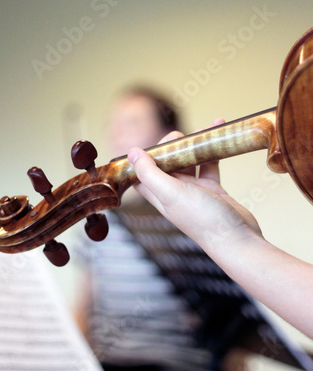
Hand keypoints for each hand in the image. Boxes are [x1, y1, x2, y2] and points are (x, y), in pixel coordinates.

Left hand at [127, 120, 261, 255]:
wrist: (238, 240)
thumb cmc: (204, 220)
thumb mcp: (172, 193)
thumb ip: (150, 173)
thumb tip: (132, 153)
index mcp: (160, 196)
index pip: (142, 174)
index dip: (143, 157)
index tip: (153, 143)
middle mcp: (174, 193)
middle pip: (166, 164)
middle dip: (172, 146)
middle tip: (180, 134)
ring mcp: (195, 191)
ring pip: (189, 162)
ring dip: (193, 146)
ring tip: (202, 130)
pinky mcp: (213, 190)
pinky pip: (209, 165)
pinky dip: (213, 151)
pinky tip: (219, 137)